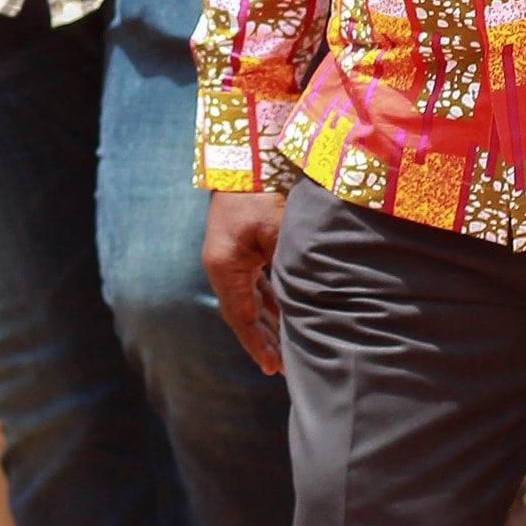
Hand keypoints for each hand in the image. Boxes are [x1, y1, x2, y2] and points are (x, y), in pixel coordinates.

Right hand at [203, 189, 287, 374]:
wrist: (246, 158)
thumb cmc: (261, 193)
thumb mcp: (277, 233)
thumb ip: (287, 270)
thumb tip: (304, 303)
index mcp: (224, 266)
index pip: (240, 316)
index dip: (257, 344)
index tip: (272, 368)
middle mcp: (221, 265)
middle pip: (243, 312)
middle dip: (264, 339)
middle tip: (284, 368)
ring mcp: (229, 256)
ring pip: (249, 299)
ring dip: (268, 322)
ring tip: (287, 348)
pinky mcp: (240, 248)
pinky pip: (253, 283)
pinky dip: (268, 301)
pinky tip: (285, 314)